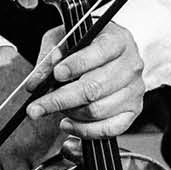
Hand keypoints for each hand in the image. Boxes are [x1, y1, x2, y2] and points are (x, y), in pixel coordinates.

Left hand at [24, 21, 145, 138]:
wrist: (107, 53)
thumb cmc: (86, 44)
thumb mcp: (64, 38)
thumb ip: (50, 55)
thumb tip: (37, 81)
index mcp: (118, 40)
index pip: (99, 52)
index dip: (76, 65)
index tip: (56, 74)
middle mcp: (131, 65)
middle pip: (95, 88)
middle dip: (61, 99)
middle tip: (36, 107)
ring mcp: (134, 90)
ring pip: (98, 111)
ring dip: (70, 114)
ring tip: (54, 109)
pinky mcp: (133, 110)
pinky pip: (109, 129)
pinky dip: (84, 131)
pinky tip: (68, 124)